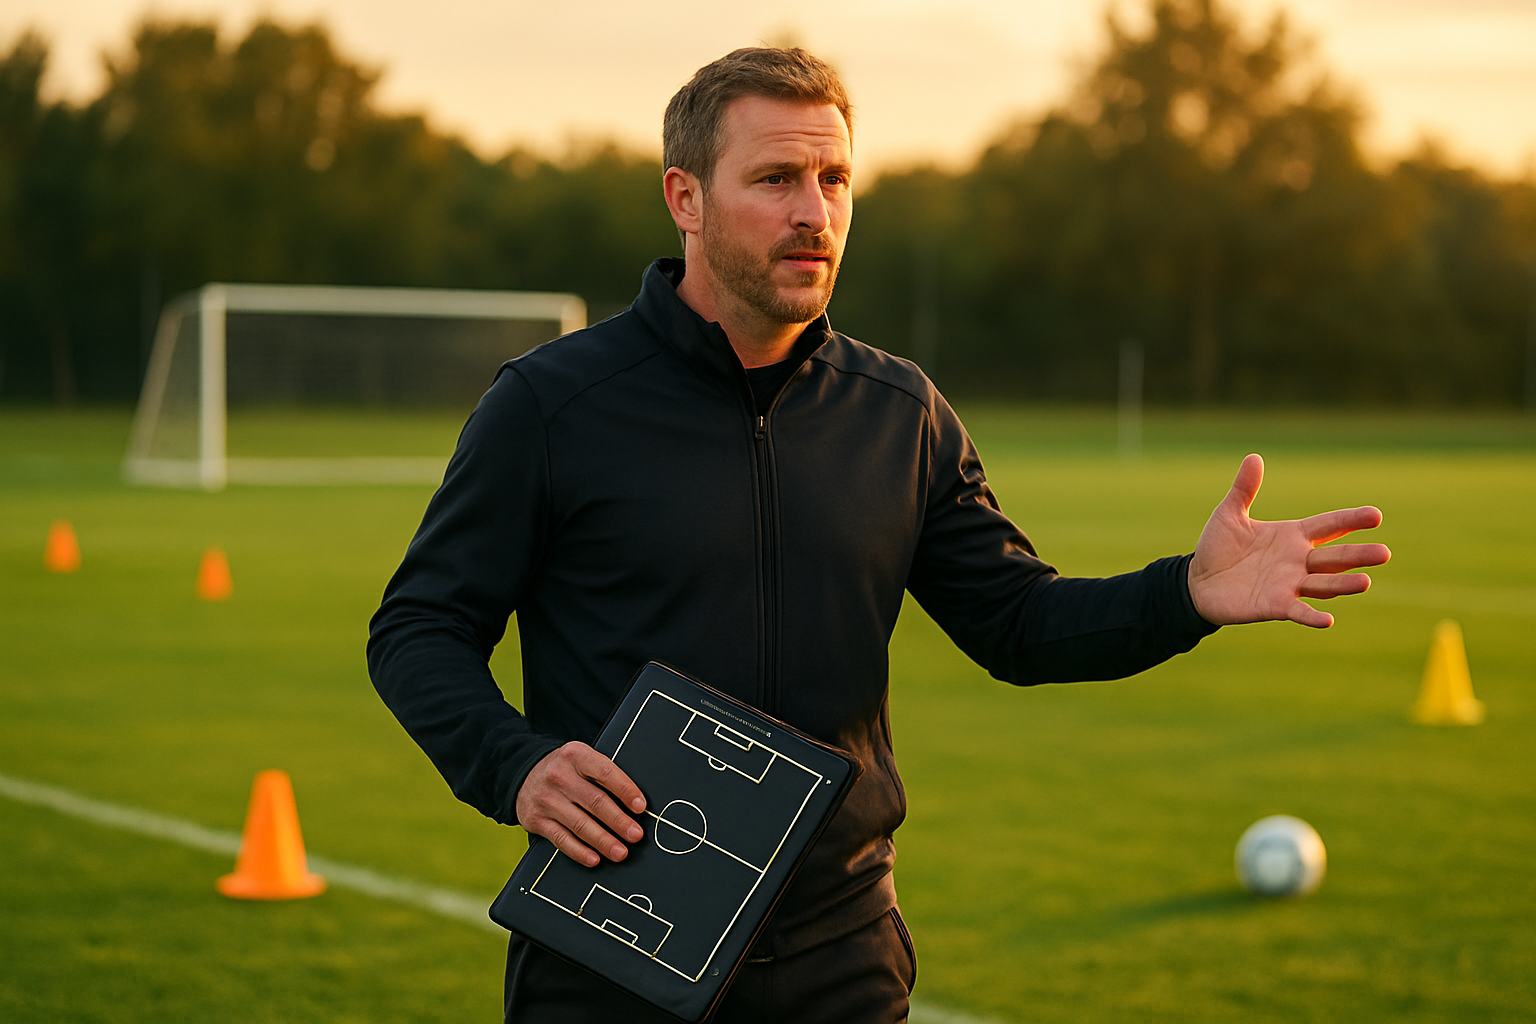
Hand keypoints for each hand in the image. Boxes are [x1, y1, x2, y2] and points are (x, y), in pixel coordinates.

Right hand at [516, 742, 646, 866]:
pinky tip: (594, 858)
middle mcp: (559, 776)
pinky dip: (579, 851)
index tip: (640, 807)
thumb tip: (635, 803)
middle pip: (595, 802)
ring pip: (580, 824)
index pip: (605, 772)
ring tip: (620, 852)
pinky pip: (561, 839)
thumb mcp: (581, 760)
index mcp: (576, 755)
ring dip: (603, 841)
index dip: (625, 790)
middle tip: (636, 835)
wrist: (523, 774)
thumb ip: (603, 774)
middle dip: (619, 821)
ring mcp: (546, 799)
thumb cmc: (565, 770)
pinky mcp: (536, 820)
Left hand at [1188, 454, 1389, 627]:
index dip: (1351, 520)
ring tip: (1365, 582)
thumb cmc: (1218, 547)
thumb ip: (1244, 489)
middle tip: (1384, 553)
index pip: (1329, 525)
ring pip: (1323, 583)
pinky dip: (1312, 616)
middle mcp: (1297, 561)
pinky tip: (1328, 620)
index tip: (1376, 515)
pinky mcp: (1274, 606)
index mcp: (1292, 535)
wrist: (1197, 581)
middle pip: (1334, 556)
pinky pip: (1298, 611)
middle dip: (1358, 555)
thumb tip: (1253, 457)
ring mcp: (1289, 584)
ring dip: (1343, 584)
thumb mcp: (1230, 514)